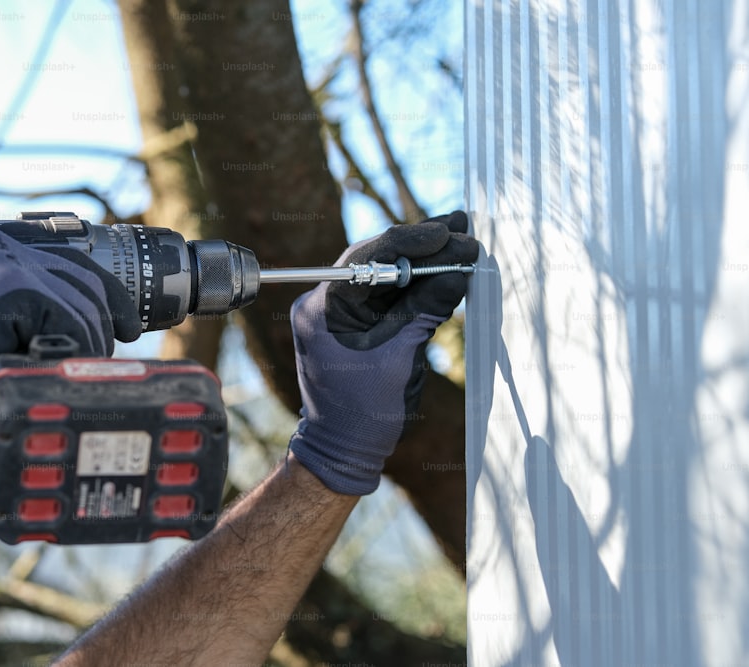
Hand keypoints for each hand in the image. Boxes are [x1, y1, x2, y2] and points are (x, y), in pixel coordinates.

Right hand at [0, 231, 140, 442]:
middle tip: (111, 350)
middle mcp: (5, 248)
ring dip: (87, 343)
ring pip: (84, 304)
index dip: (107, 293)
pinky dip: (72, 349)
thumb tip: (87, 325)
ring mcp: (12, 265)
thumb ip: (32, 312)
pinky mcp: (18, 288)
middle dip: (107, 319)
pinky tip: (49, 365)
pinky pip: (72, 322)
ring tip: (66, 368)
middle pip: (86, 279)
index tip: (128, 323)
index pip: (72, 261)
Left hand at [288, 211, 477, 494]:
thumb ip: (425, 311)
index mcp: (322, 309)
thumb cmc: (362, 414)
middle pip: (378, 260)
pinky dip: (420, 284)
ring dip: (426, 260)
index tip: (446, 232)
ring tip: (463, 235)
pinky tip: (449, 266)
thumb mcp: (399, 359)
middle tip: (464, 226)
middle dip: (423, 246)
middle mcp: (326, 303)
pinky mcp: (359, 323)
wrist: (343, 450)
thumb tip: (458, 271)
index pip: (366, 259)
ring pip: (387, 274)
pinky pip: (390, 295)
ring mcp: (342, 312)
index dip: (410, 243)